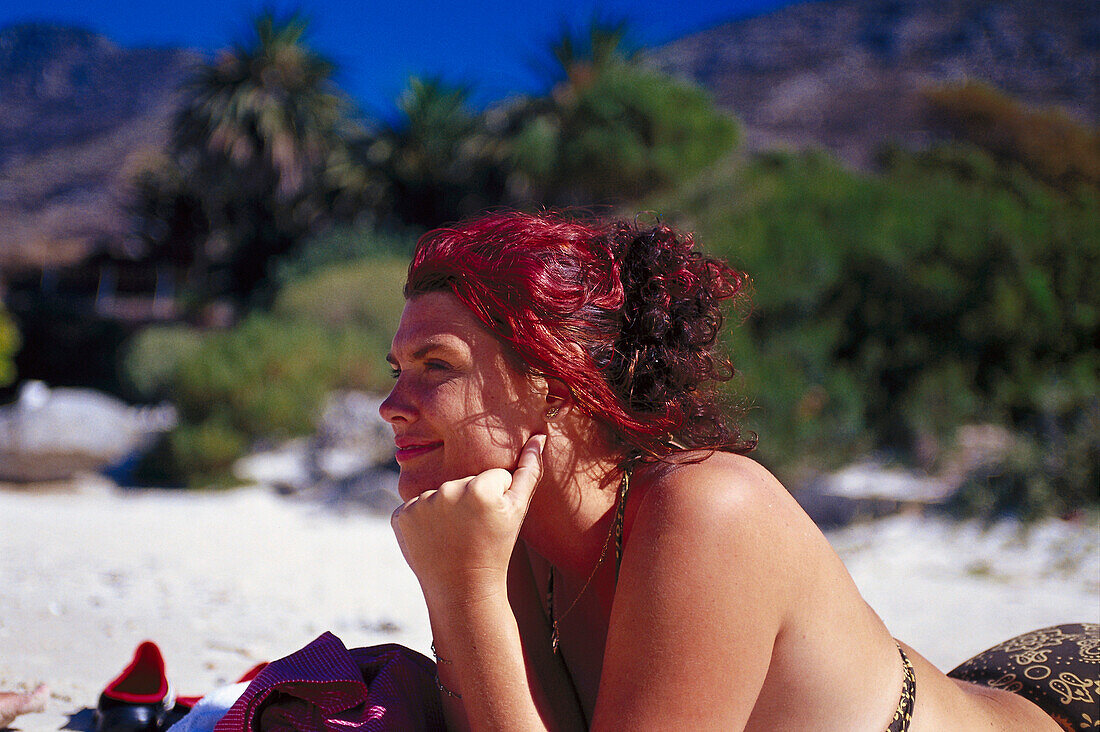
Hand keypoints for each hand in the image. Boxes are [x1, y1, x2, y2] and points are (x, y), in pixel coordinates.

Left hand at [391, 435, 544, 602]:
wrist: (463, 591)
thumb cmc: (496, 550)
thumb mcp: (518, 511)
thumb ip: (529, 471)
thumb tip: (539, 436)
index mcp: (479, 486)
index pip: (493, 476)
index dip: (497, 499)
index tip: (493, 522)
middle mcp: (447, 490)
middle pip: (465, 482)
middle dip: (471, 501)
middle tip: (474, 531)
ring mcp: (420, 504)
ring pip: (440, 493)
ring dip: (447, 509)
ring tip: (455, 536)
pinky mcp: (400, 516)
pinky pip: (417, 506)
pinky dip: (424, 520)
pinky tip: (434, 538)